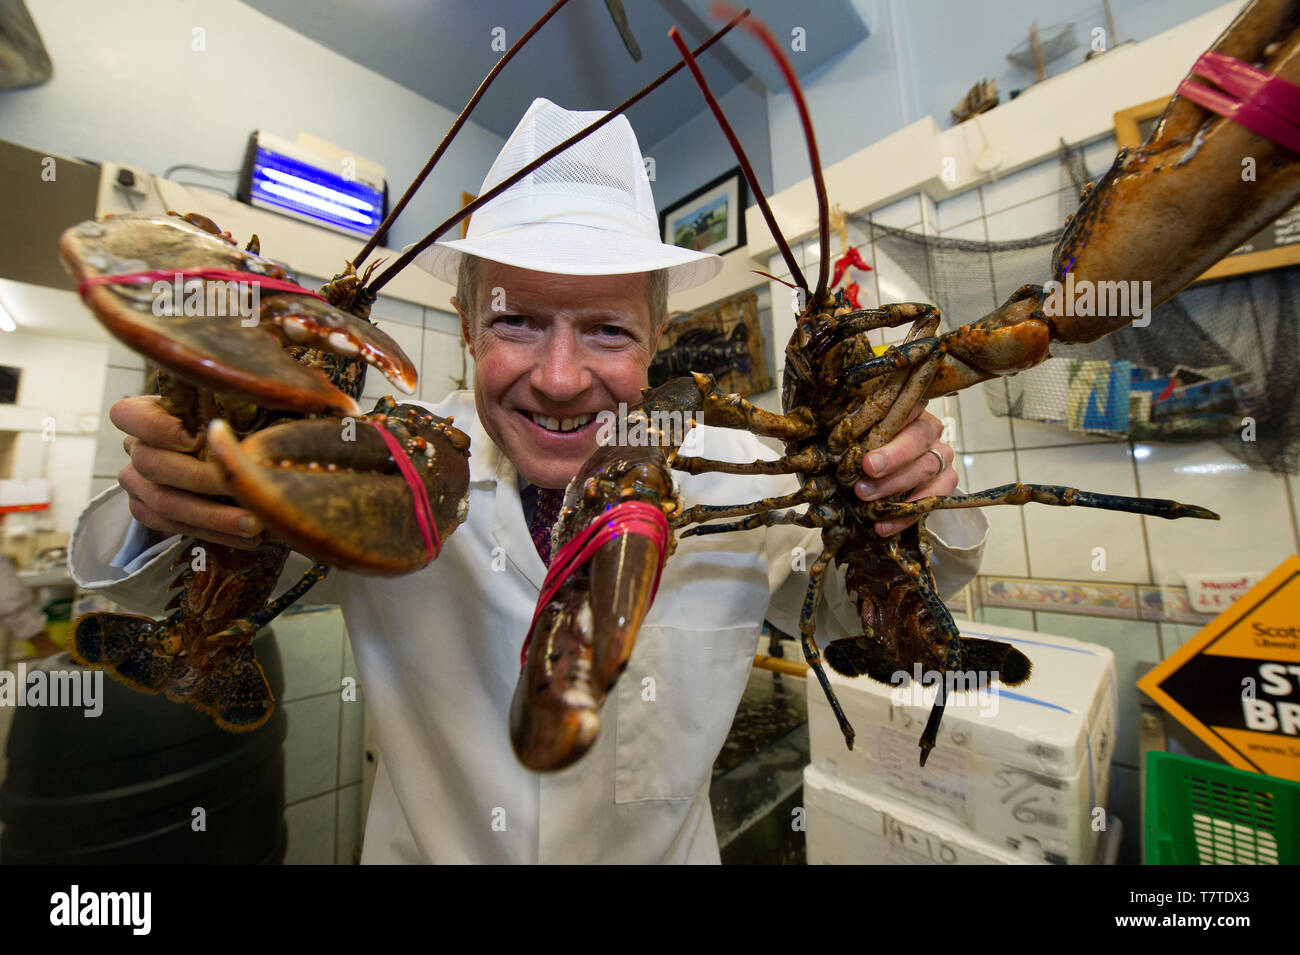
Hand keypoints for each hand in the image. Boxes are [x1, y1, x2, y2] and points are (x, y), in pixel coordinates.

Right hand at [112, 395, 264, 549]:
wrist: (214, 451)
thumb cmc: (226, 418)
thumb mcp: (225, 402)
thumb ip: (229, 402)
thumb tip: (256, 402)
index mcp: (143, 412)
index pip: (129, 416)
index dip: (161, 429)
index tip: (200, 438)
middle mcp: (134, 447)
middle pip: (154, 466)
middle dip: (204, 480)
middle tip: (247, 488)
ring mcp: (135, 481)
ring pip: (165, 503)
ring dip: (214, 518)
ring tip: (255, 524)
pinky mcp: (146, 510)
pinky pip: (173, 527)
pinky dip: (212, 534)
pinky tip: (246, 538)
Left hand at [853, 407, 955, 536]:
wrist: (881, 471)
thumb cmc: (864, 447)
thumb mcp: (855, 436)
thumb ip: (850, 435)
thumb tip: (833, 442)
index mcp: (908, 410)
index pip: (906, 411)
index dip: (887, 433)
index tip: (866, 461)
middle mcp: (930, 431)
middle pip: (918, 440)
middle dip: (891, 462)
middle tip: (864, 479)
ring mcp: (941, 457)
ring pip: (927, 468)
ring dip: (895, 487)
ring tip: (867, 501)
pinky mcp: (945, 482)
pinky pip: (932, 500)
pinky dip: (905, 516)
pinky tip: (882, 526)